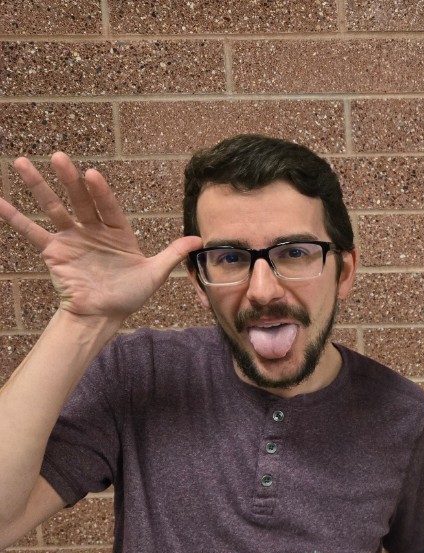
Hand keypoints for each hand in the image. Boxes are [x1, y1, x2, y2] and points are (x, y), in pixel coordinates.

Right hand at [0, 153, 200, 326]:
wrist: (103, 316)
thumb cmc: (129, 295)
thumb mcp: (155, 275)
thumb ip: (172, 255)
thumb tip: (199, 240)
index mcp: (117, 232)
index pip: (109, 207)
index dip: (101, 192)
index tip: (92, 174)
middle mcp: (93, 230)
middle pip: (80, 200)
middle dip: (69, 180)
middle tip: (59, 157)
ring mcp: (71, 239)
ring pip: (53, 208)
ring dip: (38, 186)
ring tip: (21, 163)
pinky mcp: (54, 251)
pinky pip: (32, 233)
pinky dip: (15, 218)